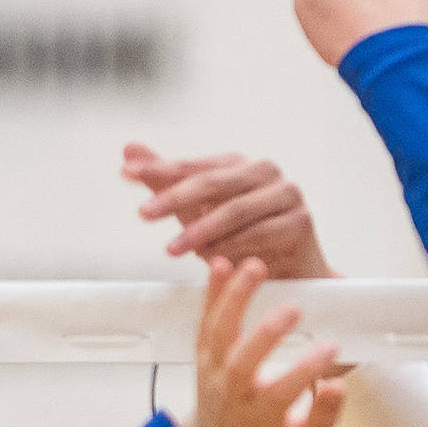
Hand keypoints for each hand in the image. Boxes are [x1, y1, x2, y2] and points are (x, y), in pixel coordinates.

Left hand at [123, 143, 337, 277]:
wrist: (291, 277)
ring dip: (202, 231)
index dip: (160, 169)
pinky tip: (212, 260)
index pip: (194, 165)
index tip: (126, 174)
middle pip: (214, 183)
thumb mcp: (198, 215)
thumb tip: (129, 149)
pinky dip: (233, 247)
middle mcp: (266, 172)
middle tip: (144, 214)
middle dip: (175, 198)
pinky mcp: (301, 221)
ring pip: (235, 210)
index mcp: (240, 165)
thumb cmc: (242, 243)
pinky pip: (260, 234)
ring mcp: (288, 195)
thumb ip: (167, 182)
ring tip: (174, 249)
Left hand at [183, 258, 345, 426]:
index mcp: (259, 417)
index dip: (307, 370)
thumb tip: (337, 387)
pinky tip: (221, 265)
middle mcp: (230, 393)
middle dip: (266, 334)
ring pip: (217, 333)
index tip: (332, 348)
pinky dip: (210, 294)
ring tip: (255, 266)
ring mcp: (212, 372)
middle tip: (294, 309)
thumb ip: (322, 423)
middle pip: (242, 361)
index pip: (282, 393)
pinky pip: (204, 322)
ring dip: (233, 297)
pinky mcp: (203, 356)